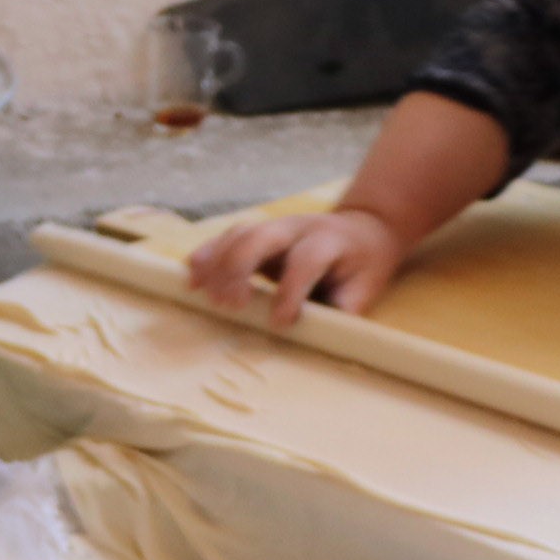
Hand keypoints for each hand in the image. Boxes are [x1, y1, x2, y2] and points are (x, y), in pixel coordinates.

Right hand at [186, 205, 409, 326]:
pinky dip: (208, 254)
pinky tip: (192, 274)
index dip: (291, 291)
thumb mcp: (367, 286)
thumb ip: (344, 306)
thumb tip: (321, 333)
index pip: (306, 260)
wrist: (363, 230)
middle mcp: (299, 228)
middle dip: (239, 268)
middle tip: (230, 305)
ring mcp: (276, 226)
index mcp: (330, 241)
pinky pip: (228, 237)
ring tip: (201, 292)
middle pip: (261, 236)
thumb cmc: (363, 265)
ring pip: (239, 234)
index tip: (280, 324)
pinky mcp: (259, 232)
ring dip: (217, 262)